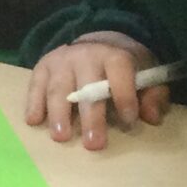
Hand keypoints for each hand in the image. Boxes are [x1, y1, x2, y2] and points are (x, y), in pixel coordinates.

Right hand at [26, 31, 169, 150]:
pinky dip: (33, 103)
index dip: (124, 95)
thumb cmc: (123, 67)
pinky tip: (34, 121)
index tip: (128, 120)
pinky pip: (35, 86)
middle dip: (91, 116)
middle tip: (93, 144)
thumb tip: (151, 117)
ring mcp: (61, 61)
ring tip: (61, 136)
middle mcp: (85, 55)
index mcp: (114, 55)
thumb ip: (153, 94)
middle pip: (86, 86)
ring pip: (58, 88)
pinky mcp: (42, 67)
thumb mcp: (146, 73)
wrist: (95, 43)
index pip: (119, 71)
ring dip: (59, 113)